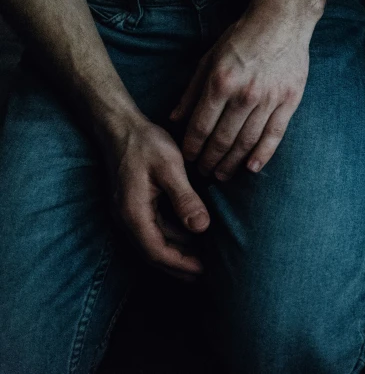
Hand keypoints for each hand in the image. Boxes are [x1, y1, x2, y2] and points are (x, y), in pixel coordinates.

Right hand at [105, 116, 209, 280]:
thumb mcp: (170, 168)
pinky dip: (172, 238)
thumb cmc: (145, 143)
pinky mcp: (134, 205)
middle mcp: (127, 218)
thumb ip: (185, 199)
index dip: (180, 264)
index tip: (204, 271)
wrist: (120, 126)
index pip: (157, 251)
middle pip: (153, 254)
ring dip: (177, 253)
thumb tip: (202, 228)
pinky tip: (191, 237)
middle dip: (179, 266)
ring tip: (204, 260)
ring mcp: (128, 212)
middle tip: (208, 275)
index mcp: (133, 213)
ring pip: (154, 242)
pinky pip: (154, 229)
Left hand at [171, 9, 309, 180]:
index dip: (191, 147)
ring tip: (222, 174)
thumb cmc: (242, 37)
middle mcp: (244, 94)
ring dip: (232, 163)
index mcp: (221, 82)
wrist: (282, 21)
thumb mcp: (209, 58)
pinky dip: (263, 154)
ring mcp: (269, 99)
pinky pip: (274, 135)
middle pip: (222, 139)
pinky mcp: (289, 101)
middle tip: (203, 173)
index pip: (200, 126)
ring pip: (247, 141)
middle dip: (209, 160)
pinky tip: (251, 167)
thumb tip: (175, 119)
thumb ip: (192, 91)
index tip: (187, 158)